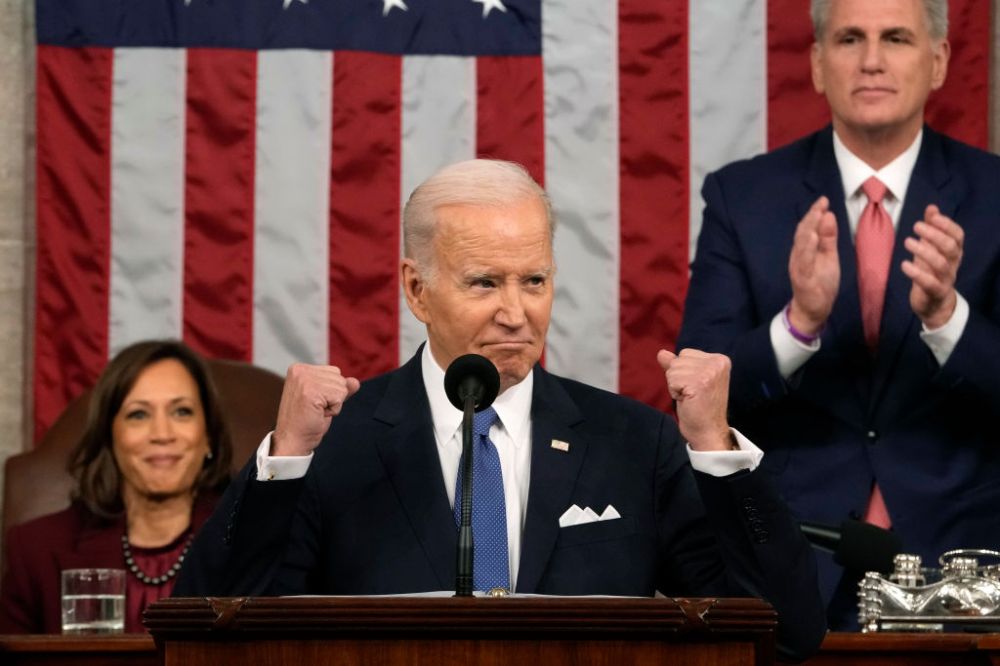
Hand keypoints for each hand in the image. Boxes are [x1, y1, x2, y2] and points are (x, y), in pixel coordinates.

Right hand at [272, 364, 360, 455]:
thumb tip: (355, 382)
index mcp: (300, 369)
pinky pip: (339, 397)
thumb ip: (339, 388)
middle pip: (339, 377)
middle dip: (333, 397)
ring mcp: (304, 380)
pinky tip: (318, 414)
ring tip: (316, 411)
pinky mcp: (310, 391)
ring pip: (341, 387)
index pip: (334, 371)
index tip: (314, 402)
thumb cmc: (306, 422)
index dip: (330, 391)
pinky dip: (334, 410)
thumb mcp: (325, 400)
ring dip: (333, 404)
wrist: (292, 440)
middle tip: (315, 409)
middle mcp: (300, 370)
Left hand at [657, 349, 734, 450]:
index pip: (686, 353)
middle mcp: (717, 363)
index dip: (684, 372)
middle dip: (678, 378)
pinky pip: (671, 380)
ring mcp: (709, 372)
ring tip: (690, 398)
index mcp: (719, 360)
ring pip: (673, 369)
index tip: (697, 387)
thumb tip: (661, 353)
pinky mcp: (699, 382)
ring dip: (676, 386)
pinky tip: (687, 401)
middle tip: (693, 394)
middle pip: (678, 360)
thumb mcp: (690, 380)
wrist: (709, 431)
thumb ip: (677, 365)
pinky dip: (674, 392)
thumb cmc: (700, 408)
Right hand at [788, 196, 839, 333]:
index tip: (824, 200)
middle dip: (811, 218)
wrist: (813, 309)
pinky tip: (812, 239)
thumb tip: (829, 215)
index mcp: (805, 249)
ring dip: (808, 230)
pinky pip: (804, 263)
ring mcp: (799, 267)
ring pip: (801, 246)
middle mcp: (798, 256)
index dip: (814, 213)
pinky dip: (808, 250)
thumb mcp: (829, 256)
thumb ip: (828, 238)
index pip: (808, 228)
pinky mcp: (803, 279)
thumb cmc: (821, 282)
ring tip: (816, 216)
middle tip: (821, 204)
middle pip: (802, 233)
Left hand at [902, 205, 962, 328]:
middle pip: (950, 247)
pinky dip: (917, 273)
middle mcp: (953, 264)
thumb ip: (932, 229)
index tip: (932, 216)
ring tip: (907, 241)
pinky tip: (904, 264)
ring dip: (924, 251)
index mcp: (954, 253)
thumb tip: (932, 207)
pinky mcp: (935, 293)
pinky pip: (930, 283)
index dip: (947, 225)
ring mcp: (945, 279)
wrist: (934, 304)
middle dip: (934, 234)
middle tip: (916, 226)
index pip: (958, 236)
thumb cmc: (931, 272)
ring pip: (941, 264)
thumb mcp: (931, 249)